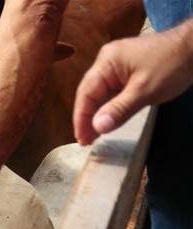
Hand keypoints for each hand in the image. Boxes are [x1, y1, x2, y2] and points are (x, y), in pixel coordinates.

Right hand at [74, 20, 192, 144]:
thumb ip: (119, 110)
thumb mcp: (145, 91)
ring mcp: (117, 65)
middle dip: (87, 118)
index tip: (82, 140)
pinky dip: (110, 106)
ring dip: (98, 114)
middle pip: (90, 93)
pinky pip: (113, 91)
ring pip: (101, 93)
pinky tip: (109, 119)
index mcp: (106, 62)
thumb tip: (97, 128)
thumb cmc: (172, 65)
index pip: (86, 93)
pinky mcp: (128, 70)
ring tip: (95, 136)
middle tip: (87, 141)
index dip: (81, 118)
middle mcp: (107, 61)